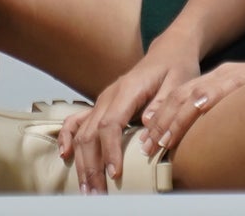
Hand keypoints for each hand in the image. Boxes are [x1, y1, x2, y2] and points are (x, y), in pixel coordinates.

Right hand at [57, 43, 198, 193]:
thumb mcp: (179, 82)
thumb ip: (163, 104)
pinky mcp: (101, 105)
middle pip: (91, 133)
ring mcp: (102, 100)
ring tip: (86, 187)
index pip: (111, 124)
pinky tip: (65, 155)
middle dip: (91, 165)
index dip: (111, 150)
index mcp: (128, 90)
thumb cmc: (176, 67)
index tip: (115, 174)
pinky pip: (77, 121)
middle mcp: (109, 95)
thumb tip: (148, 126)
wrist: (169, 51)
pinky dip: (68, 137)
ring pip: (82, 132)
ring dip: (80, 161)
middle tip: (97, 192)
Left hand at [139, 60, 244, 159]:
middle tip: (148, 147)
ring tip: (163, 140)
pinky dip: (204, 101)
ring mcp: (230, 75)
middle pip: (179, 97)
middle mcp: (218, 75)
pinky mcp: (243, 78)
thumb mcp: (243, 98)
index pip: (179, 98)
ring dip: (175, 120)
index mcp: (215, 80)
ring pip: (192, 96)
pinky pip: (219, 89)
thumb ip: (225, 110)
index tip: (148, 141)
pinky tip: (194, 111)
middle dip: (161, 123)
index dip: (161, 119)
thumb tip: (208, 137)